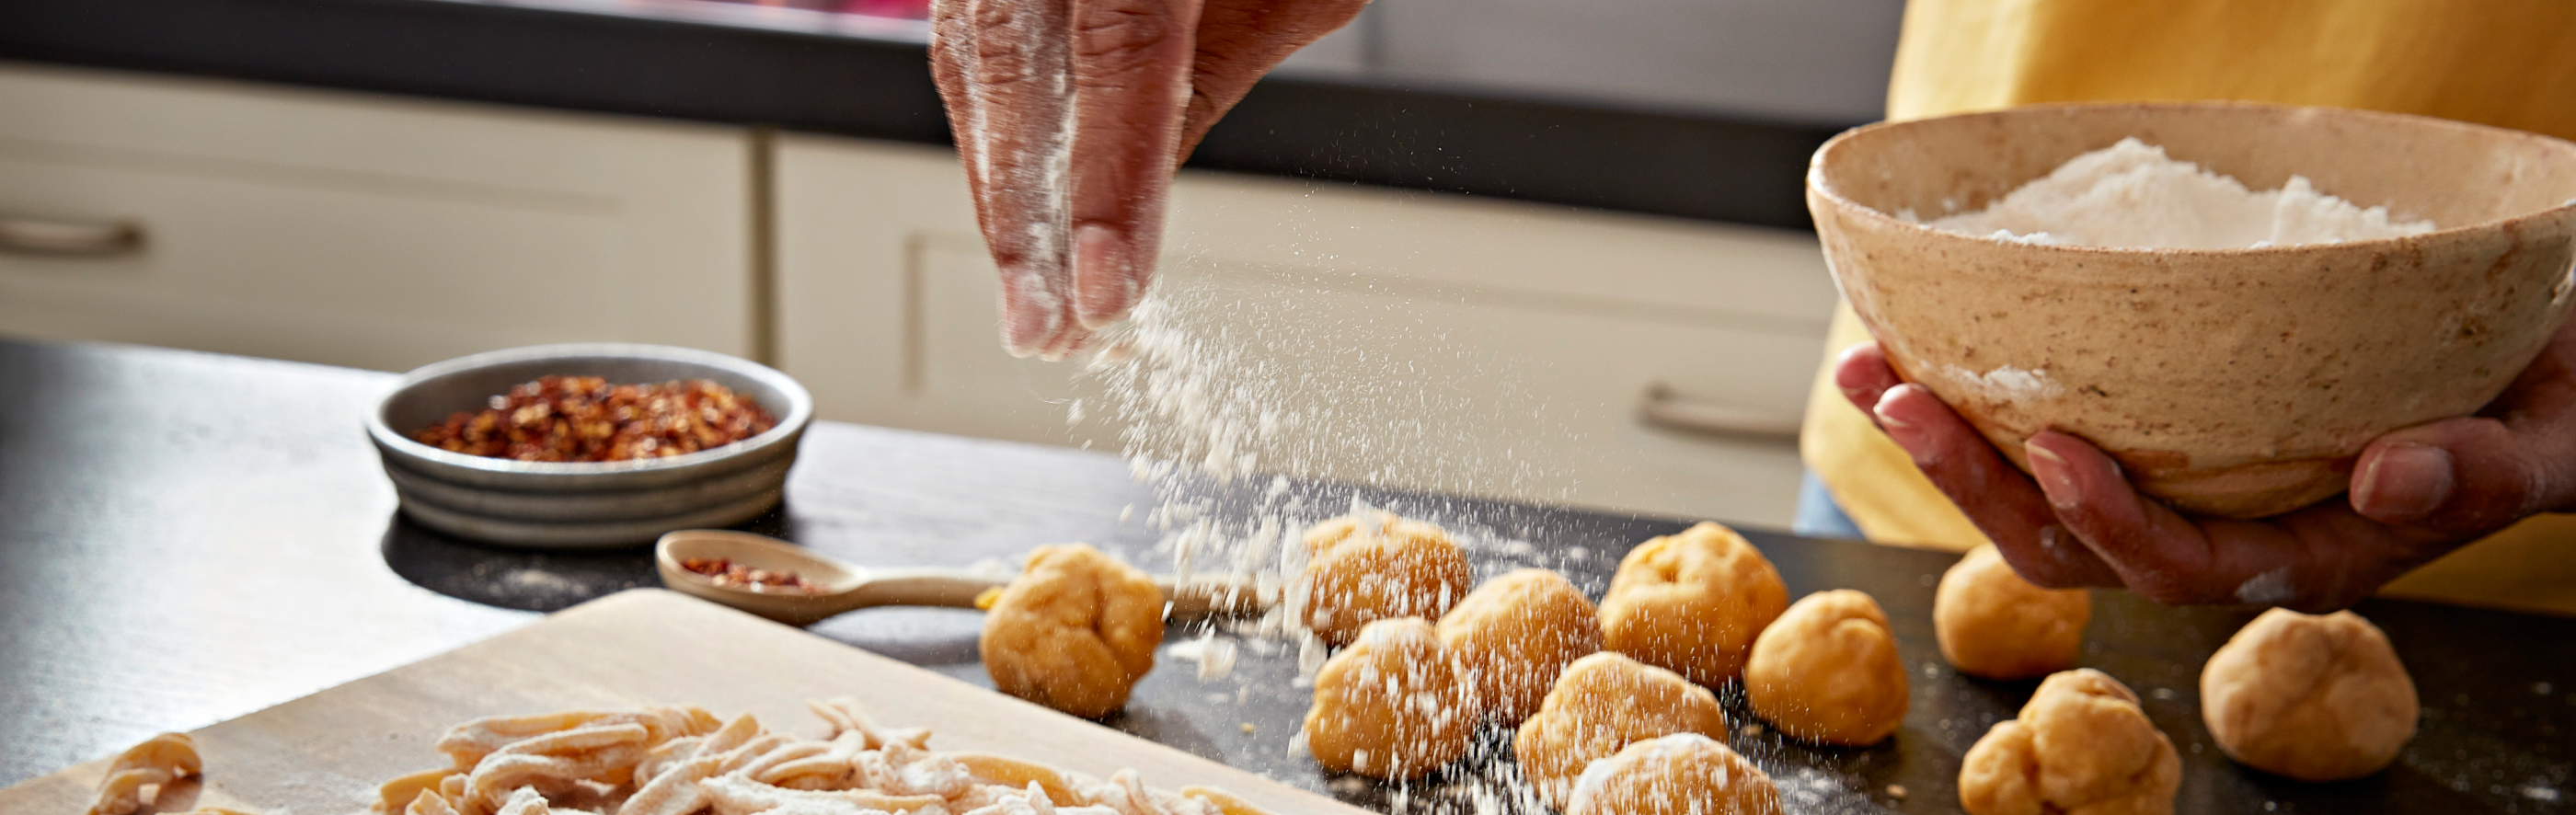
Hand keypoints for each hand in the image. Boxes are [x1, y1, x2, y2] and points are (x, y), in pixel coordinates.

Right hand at [931, 0, 1366, 357]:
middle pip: (1012, 74)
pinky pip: (970, 38)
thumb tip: (1149, 184)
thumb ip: (1223, 59)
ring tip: (1030, 295)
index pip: (1119, 60)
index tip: (1106, 295)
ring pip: (973, 62)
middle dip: (1026, 220)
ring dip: (1000, 189)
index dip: (1108, 188)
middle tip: (1048, 333)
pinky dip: (992, 129)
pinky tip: (1016, 205)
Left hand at [1832, 316, 2575, 611]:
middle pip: (2070, 549)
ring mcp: (2179, 496)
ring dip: (1944, 446)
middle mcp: (2222, 540)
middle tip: (1905, 401)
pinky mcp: (2155, 444)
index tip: (2055, 451)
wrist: (2546, 380)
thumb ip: (2485, 468)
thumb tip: (2391, 474)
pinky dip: (1973, 406)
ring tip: (1871, 373)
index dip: (2111, 521)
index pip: (2180, 567)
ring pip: (2033, 506)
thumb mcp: (2547, 437)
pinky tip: (1912, 353)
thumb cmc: (2541, 407)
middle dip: (1975, 482)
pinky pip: (2042, 447)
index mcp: (2301, 558)